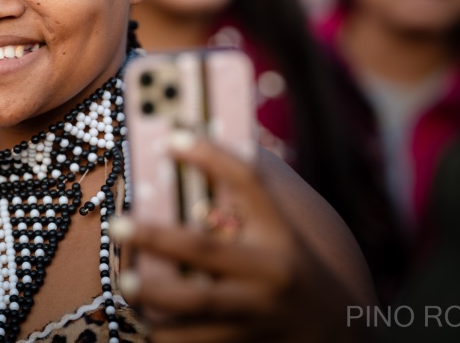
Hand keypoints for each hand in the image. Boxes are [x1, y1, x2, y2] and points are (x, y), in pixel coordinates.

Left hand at [113, 138, 366, 341]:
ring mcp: (259, 311)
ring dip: (156, 293)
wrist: (340, 332)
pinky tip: (143, 323)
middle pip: (205, 250)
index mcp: (280, 233)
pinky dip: (168, 334)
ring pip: (199, 303)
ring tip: (125, 283)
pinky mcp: (247, 342)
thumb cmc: (296, 268)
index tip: (171, 138)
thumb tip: (199, 142)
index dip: (212, 156)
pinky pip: (199, 341)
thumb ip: (250, 195)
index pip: (249, 182)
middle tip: (118, 226)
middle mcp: (270, 271)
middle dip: (157, 237)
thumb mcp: (284, 230)